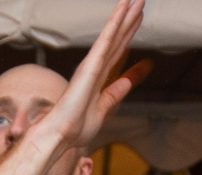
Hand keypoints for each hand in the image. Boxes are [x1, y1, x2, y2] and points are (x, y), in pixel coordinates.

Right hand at [45, 0, 149, 156]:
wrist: (60, 135)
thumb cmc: (75, 128)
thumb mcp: (103, 110)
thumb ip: (115, 93)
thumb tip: (127, 81)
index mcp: (98, 78)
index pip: (118, 52)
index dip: (128, 35)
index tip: (137, 20)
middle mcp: (95, 67)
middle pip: (117, 39)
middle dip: (130, 20)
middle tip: (141, 1)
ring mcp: (93, 63)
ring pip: (113, 34)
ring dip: (125, 15)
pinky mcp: (91, 64)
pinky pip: (106, 39)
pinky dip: (115, 23)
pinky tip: (123, 9)